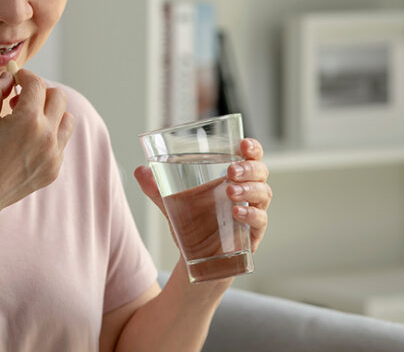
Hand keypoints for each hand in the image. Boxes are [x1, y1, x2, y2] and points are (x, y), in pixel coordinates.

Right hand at [0, 69, 74, 224]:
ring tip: (26, 120)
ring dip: (50, 113)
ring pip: (66, 119)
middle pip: (58, 97)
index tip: (15, 77)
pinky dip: (48, 135)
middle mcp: (47, 137)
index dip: (24, 76)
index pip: (36, 84)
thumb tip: (9, 78)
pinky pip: (60, 142)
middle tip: (18, 100)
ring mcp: (54, 156)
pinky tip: (25, 143)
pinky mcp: (53, 170)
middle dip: (39, 92)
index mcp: (28, 120)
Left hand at [134, 138, 270, 253]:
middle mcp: (247, 192)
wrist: (194, 259)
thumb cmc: (191, 223)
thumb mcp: (171, 201)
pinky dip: (251, 215)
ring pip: (263, 194)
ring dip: (249, 190)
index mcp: (232, 177)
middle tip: (230, 170)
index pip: (251, 157)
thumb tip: (139, 170)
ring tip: (230, 191)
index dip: (252, 148)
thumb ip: (155, 186)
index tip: (243, 144)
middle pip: (260, 172)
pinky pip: (260, 221)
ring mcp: (252, 213)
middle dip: (248, 168)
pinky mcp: (253, 235)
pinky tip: (236, 213)